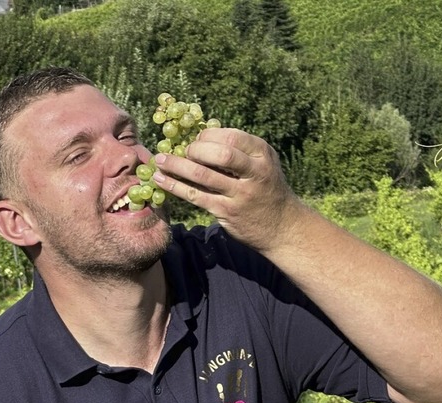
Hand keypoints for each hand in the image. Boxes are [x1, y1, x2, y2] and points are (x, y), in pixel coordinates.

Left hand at [152, 128, 302, 253]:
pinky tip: (161, 180)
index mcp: (262, 154)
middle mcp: (254, 173)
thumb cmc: (267, 190)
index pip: (230, 136)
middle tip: (183, 151)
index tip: (197, 140)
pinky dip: (175, 186)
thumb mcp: (263, 165)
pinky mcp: (227, 211)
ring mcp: (240, 194)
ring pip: (203, 175)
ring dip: (176, 166)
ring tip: (159, 161)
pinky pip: (196, 196)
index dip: (208, 136)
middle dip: (195, 149)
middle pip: (219, 153)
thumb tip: (203, 135)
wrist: (282, 227)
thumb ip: (240, 151)